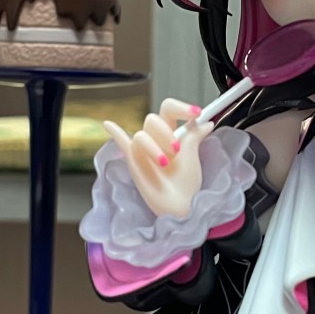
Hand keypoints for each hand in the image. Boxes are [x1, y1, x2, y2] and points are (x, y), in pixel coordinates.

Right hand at [102, 100, 211, 219]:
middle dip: (165, 132)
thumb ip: (194, 135)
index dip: (181, 107)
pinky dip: (115, 133)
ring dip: (154, 147)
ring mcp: (141, 149)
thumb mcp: (192, 155)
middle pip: (153, 119)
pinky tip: (108, 124)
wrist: (179, 206)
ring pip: (142, 135)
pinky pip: (121, 143)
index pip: (169, 109)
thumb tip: (206, 121)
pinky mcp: (132, 161)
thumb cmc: (186, 183)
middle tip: (177, 150)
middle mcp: (154, 138)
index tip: (197, 112)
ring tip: (165, 163)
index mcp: (170, 132)